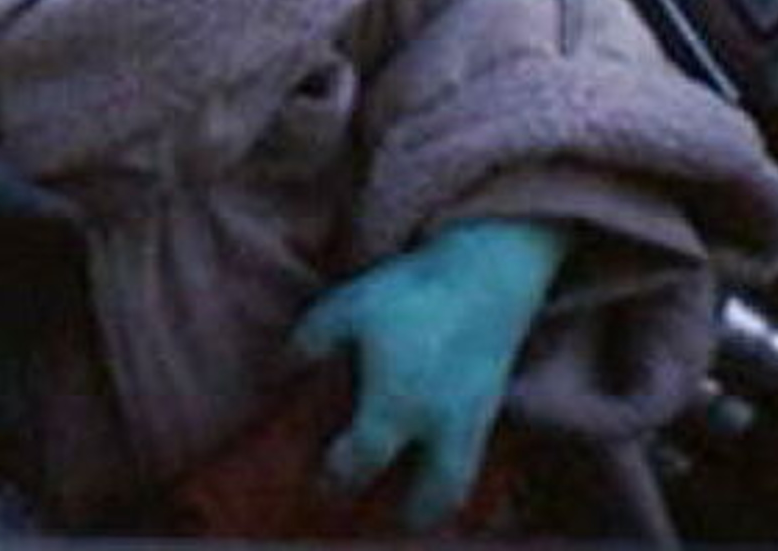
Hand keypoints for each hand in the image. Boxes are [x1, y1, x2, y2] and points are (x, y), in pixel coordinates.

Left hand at [290, 216, 568, 532]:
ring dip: (440, 497)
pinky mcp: (495, 398)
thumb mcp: (348, 306)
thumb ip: (310, 343)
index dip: (335, 477)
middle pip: (430, 498)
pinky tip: (447, 449)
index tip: (323, 476)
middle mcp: (434, 426)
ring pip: (461, 483)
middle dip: (410, 513)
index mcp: (392, 408)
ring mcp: (472, 416)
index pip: (359, 464)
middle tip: (392, 511)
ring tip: (422, 499)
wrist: (487, 265)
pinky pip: (479, 451)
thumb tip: (282, 372)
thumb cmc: (412, 289)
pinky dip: (460, 462)